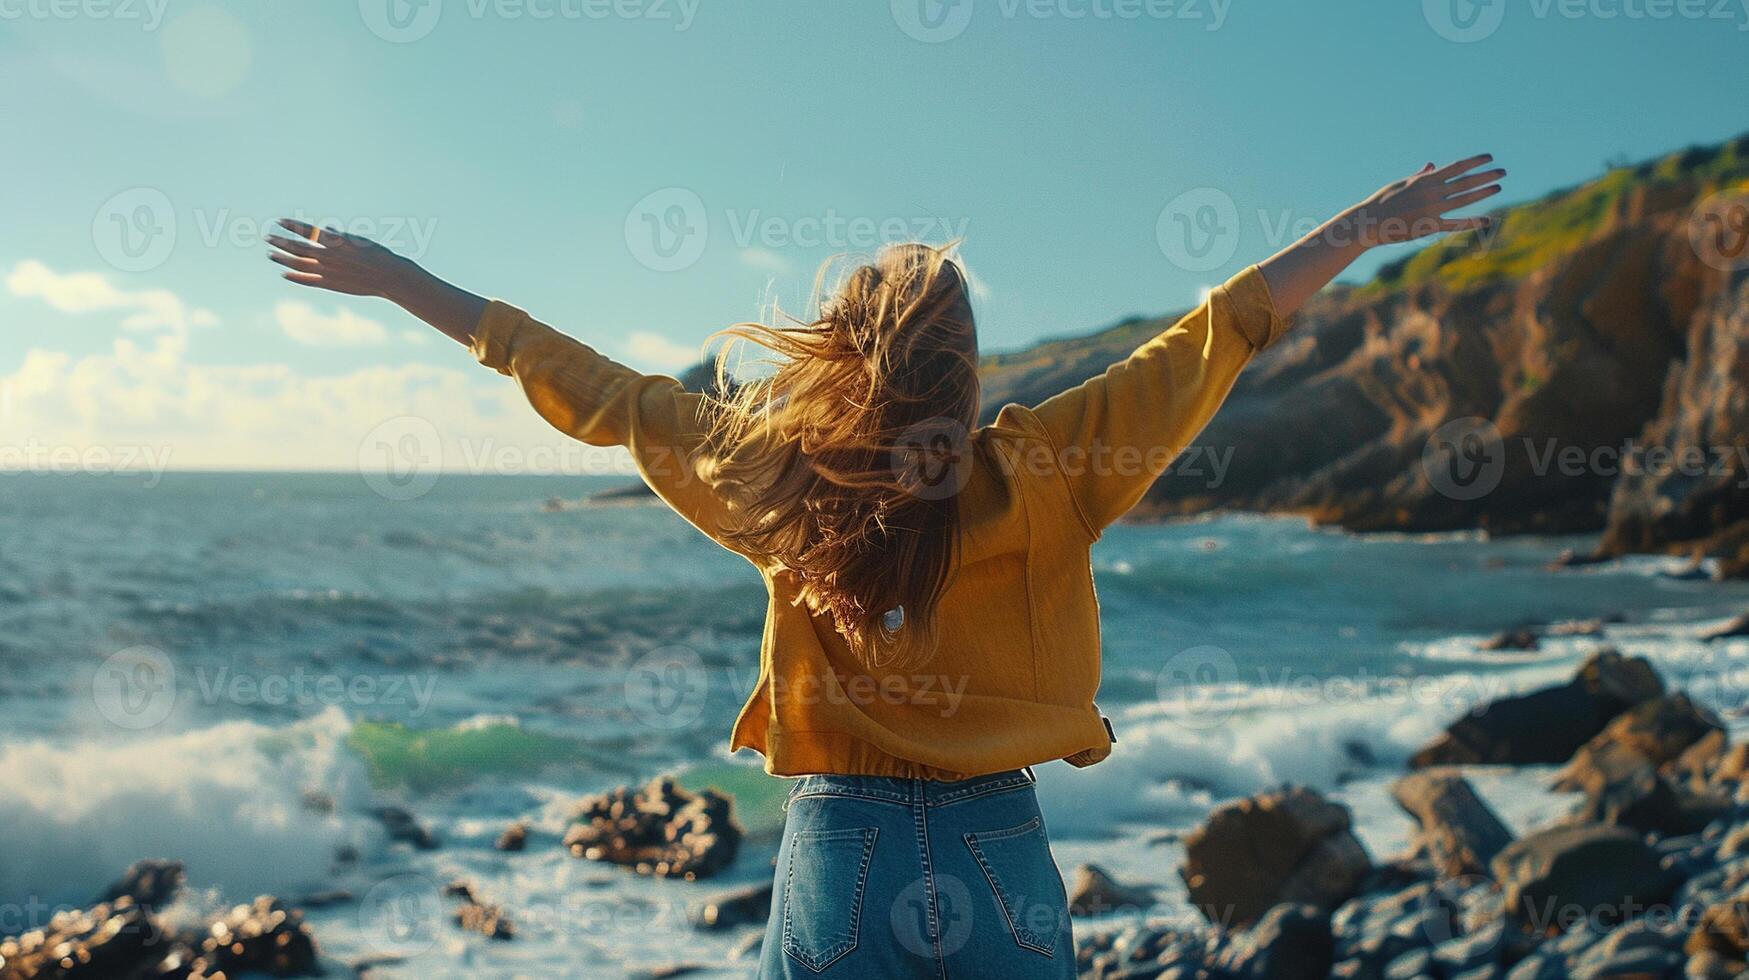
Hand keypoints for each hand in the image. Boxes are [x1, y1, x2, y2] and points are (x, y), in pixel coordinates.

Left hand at [266, 219, 416, 297]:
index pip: (306, 231)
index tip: (280, 221)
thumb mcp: (359, 241)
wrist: (388, 277)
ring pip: (298, 264)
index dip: (292, 225)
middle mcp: (327, 256)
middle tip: (268, 237)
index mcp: (334, 241)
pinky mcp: (329, 284)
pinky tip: (284, 274)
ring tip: (270, 254)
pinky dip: (294, 277)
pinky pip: (306, 281)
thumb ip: (340, 237)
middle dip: (280, 242)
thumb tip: (327, 230)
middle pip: (297, 247)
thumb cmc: (377, 255)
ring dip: (282, 258)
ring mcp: (327, 271)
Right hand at [1338, 154, 1505, 248]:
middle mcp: (1431, 192)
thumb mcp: (1401, 184)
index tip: (1489, 158)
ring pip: (1464, 199)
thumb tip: (1431, 165)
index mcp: (1425, 180)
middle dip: (1485, 175)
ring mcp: (1431, 209)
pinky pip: (1455, 223)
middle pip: (1465, 181)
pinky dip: (1473, 221)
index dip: (1475, 162)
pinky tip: (1487, 219)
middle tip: (1503, 172)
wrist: (1368, 222)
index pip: (1456, 167)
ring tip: (1498, 187)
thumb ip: (1419, 176)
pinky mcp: (1429, 226)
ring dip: (1483, 192)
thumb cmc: (1382, 202)